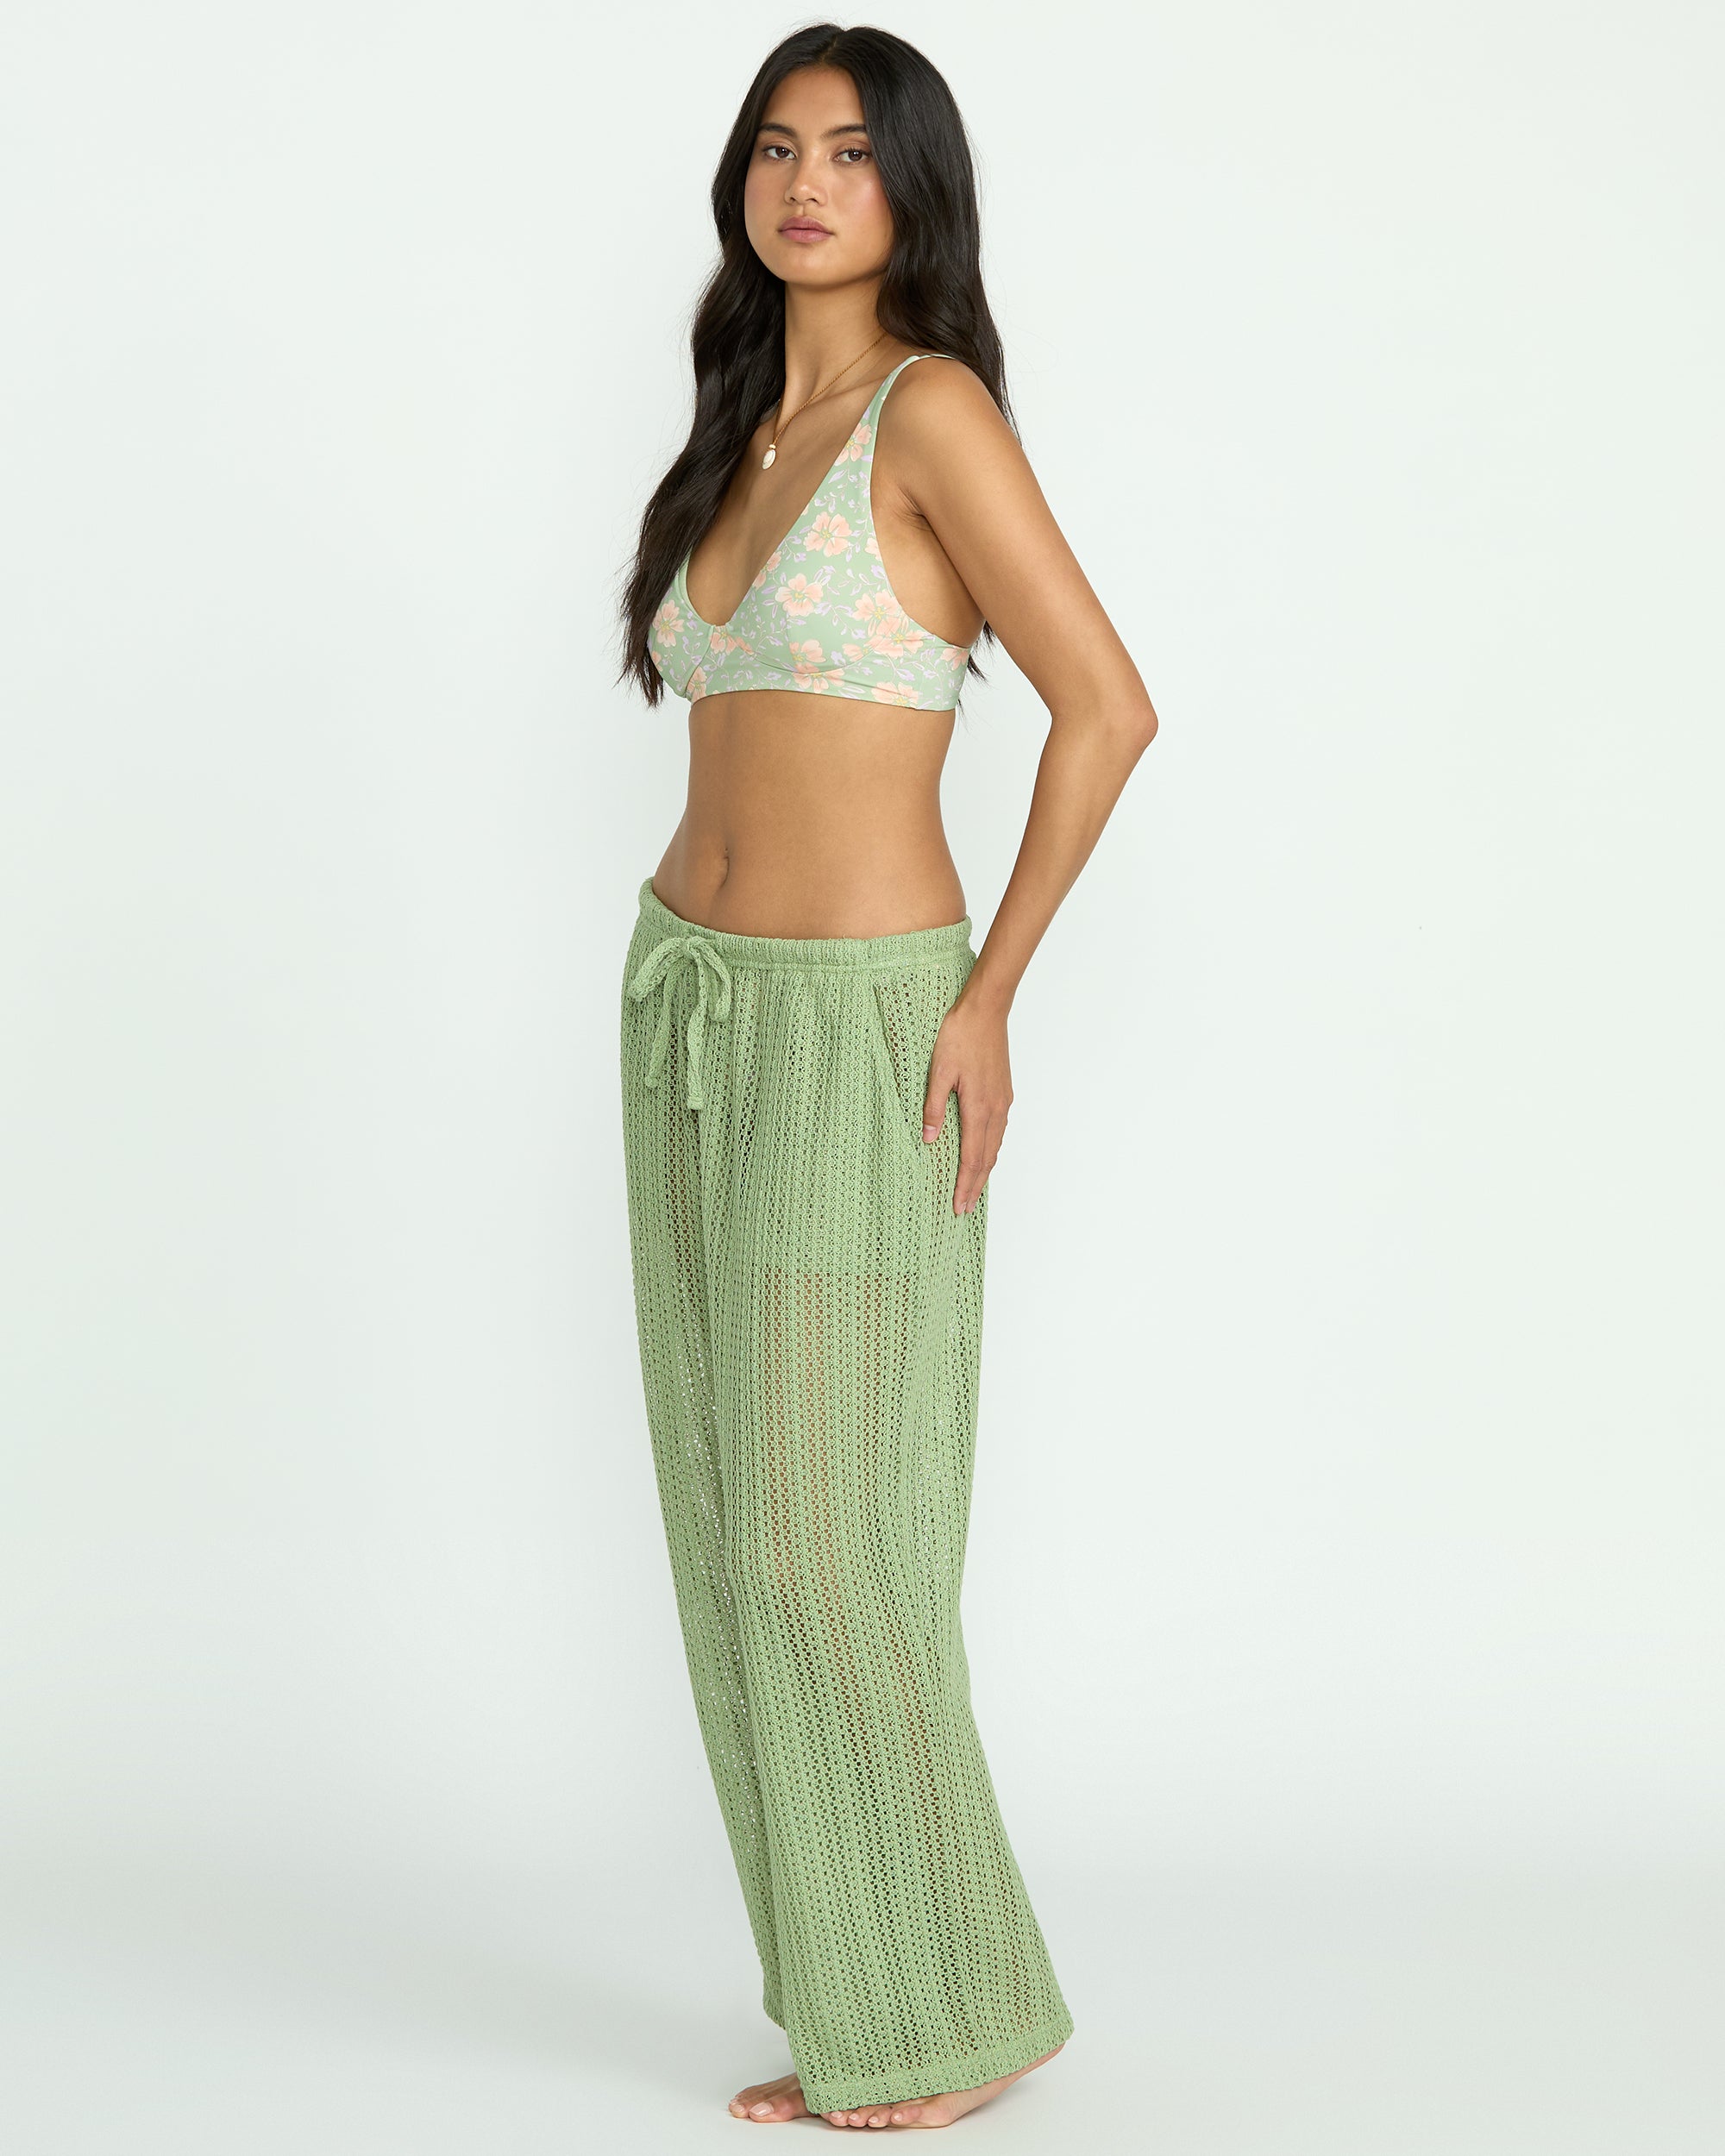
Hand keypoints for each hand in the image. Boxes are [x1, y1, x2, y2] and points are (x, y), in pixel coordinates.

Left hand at [921, 992, 1011, 1215]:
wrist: (986, 1010)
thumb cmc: (959, 1035)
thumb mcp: (938, 1070)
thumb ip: (933, 1106)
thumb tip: (929, 1139)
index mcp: (978, 1107)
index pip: (972, 1157)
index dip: (965, 1184)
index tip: (958, 1205)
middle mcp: (996, 1109)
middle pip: (987, 1157)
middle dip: (975, 1185)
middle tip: (964, 1209)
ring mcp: (1003, 1101)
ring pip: (995, 1145)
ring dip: (984, 1170)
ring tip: (973, 1188)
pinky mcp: (1003, 1092)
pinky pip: (998, 1130)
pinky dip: (990, 1150)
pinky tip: (984, 1153)